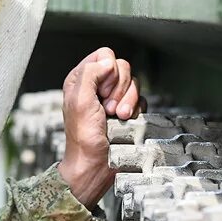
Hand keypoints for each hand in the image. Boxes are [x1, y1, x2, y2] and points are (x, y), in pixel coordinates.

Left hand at [57, 47, 139, 206]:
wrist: (95, 164)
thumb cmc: (83, 137)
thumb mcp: (79, 101)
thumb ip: (90, 74)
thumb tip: (108, 62)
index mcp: (81, 79)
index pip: (104, 55)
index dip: (108, 71)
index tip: (101, 92)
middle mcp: (97, 86)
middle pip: (122, 68)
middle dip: (119, 88)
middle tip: (108, 108)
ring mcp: (113, 98)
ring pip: (134, 84)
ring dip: (128, 101)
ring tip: (117, 117)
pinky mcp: (127, 111)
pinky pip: (141, 100)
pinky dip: (136, 110)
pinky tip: (125, 122)